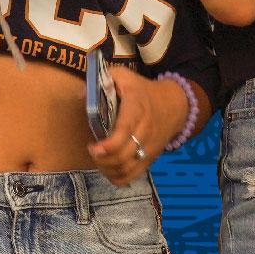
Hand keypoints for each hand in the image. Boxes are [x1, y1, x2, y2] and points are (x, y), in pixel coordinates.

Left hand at [88, 66, 179, 184]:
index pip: (124, 131)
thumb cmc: (141, 90)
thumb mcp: (122, 76)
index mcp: (136, 109)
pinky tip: (107, 168)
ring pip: (128, 169)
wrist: (173, 105)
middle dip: (102, 158)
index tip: (93, 147)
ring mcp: (149, 148)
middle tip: (92, 149)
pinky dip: (118, 177)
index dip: (109, 144)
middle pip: (124, 155)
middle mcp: (144, 131)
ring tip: (98, 158)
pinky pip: (134, 176)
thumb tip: (81, 96)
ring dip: (108, 169)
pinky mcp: (150, 159)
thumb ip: (101, 82)